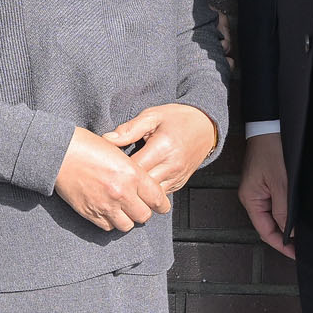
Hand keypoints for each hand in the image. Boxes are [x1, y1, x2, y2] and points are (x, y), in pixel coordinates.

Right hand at [54, 128, 169, 232]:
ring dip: (126, 218)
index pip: (157, 198)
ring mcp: (105, 205)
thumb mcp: (117, 151)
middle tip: (138, 205)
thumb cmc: (87, 145)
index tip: (160, 205)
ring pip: (127, 225)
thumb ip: (133, 170)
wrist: (58, 151)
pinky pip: (107, 226)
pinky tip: (107, 210)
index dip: (161, 204)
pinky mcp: (90, 213)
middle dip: (143, 211)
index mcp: (132, 174)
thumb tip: (143, 184)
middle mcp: (121, 192)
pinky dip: (110, 221)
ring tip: (121, 209)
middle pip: (144, 216)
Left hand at [104, 104, 219, 193]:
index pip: (134, 169)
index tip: (106, 165)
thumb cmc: (178, 119)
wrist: (206, 126)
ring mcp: (177, 178)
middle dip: (124, 184)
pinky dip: (147, 194)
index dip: (117, 169)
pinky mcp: (179, 184)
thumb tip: (107, 139)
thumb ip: (130, 129)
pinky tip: (136, 186)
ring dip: (135, 192)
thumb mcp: (152, 116)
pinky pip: (159, 196)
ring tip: (121, 183)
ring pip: (150, 197)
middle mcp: (171, 166)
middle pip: (141, 187)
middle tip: (109, 177)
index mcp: (163, 148)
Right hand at [237, 131, 294, 259]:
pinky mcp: (266, 183)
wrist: (269, 126)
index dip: (282, 245)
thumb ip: (285, 211)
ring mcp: (258, 190)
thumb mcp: (281, 183)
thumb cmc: (272, 150)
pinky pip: (276, 204)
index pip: (266, 231)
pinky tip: (298, 216)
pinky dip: (287, 213)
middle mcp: (252, 197)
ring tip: (304, 234)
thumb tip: (290, 234)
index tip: (297, 254)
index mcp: (251, 199)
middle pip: (268, 225)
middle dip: (285, 237)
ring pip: (274, 215)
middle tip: (304, 247)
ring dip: (287, 225)